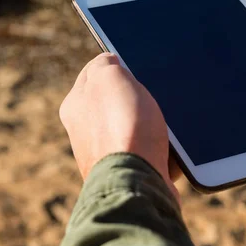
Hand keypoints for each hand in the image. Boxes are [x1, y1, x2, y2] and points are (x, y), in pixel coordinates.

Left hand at [60, 53, 178, 198]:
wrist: (137, 182)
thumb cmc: (122, 127)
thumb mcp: (109, 77)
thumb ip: (106, 64)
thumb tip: (110, 63)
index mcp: (74, 106)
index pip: (94, 74)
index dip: (117, 66)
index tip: (135, 68)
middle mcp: (85, 133)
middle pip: (118, 102)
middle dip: (139, 98)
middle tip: (154, 96)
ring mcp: (108, 155)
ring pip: (138, 127)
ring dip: (155, 125)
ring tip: (167, 125)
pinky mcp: (132, 173)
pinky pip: (153, 152)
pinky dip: (164, 149)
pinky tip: (171, 148)